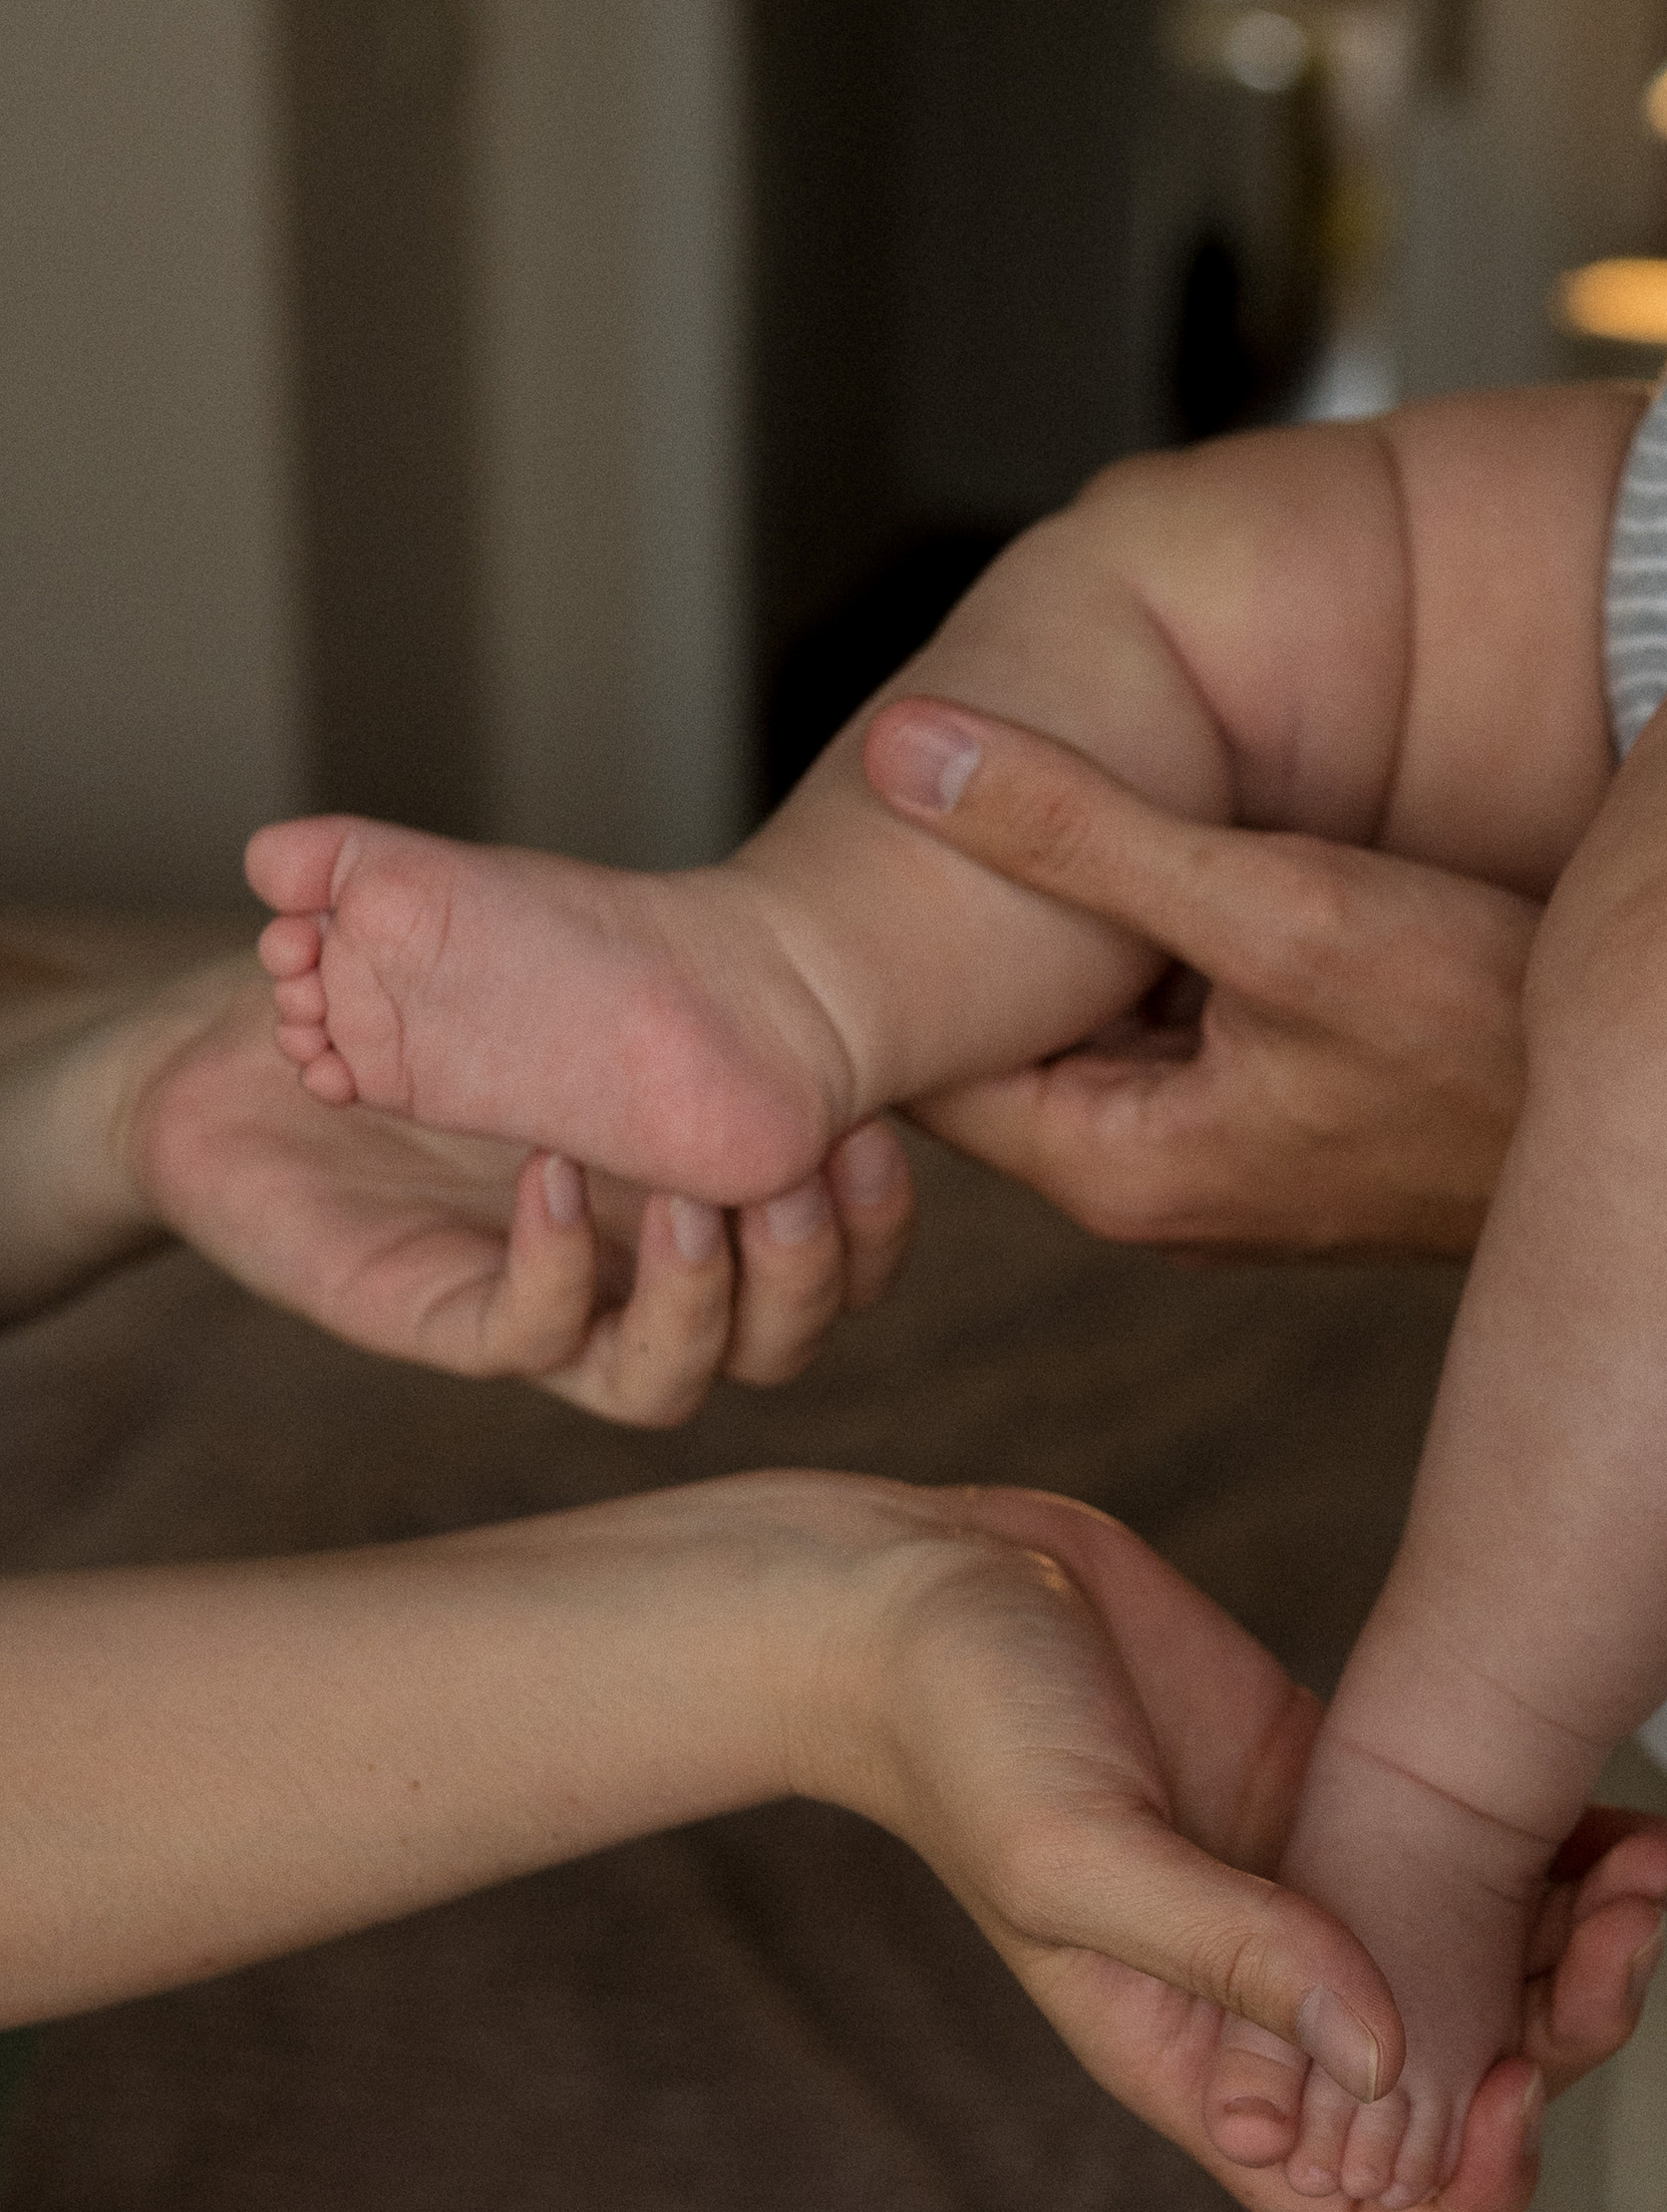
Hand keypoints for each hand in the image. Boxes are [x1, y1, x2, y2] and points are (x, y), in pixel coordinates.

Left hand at [120, 962, 916, 1423]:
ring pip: (667, 1381)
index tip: (870, 1128)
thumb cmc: (414, 1009)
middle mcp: (632, 1277)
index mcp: (697, 1200)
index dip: (878, 1226)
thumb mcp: (552, 956)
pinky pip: (527, 1340)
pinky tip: (552, 1175)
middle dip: (816, 1268)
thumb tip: (827, 830)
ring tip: (695, 1203)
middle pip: (781, 1342)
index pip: (838, 1265)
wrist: (244, 1065)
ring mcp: (542, 1309)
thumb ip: (664, 938)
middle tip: (804, 1172)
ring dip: (705, 1301)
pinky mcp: (439, 1318)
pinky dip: (556, 1270)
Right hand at [846, 1481, 1666, 2211]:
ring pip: (1497, 1978)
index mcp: (1200, 2060)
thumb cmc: (961, 1731)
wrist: (928, 1582)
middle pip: (1467, 2093)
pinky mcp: (1345, 1796)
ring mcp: (1320, 1898)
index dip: (1466, 2186)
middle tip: (1626, 1926)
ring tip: (1654, 1857)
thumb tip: (1385, 2058)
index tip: (1516, 2078)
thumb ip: (1227, 1953)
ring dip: (1592, 1943)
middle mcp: (1273, 2003)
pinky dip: (1569, 1854)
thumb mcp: (1074, 1853)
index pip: (1362, 2210)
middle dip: (1568, 2032)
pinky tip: (1623, 1810)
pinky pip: (1491, 1860)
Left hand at [858, 701, 1530, 1256]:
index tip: (874, 829)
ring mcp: (1235, 1166)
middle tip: (955, 779)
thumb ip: (1079, 832)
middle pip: (1015, 1039)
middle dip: (988, 922)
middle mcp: (1165, 1190)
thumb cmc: (1492, 1035)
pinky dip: (1173, 944)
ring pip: (1108, 1026)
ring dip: (1091, 926)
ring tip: (1062, 794)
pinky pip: (1190, 1027)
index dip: (891, 950)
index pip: (924, 1067)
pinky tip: (1196, 850)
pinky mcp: (1299, 1128)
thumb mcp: (1277, 908)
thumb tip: (906, 756)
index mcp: (1120, 1170)